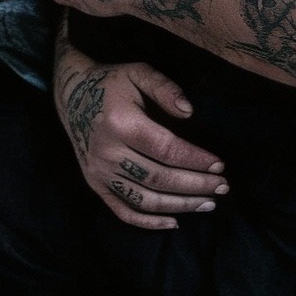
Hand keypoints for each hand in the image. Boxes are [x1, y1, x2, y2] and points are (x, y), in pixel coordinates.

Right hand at [53, 43, 227, 231]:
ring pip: (145, 199)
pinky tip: (174, 223)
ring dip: (180, 205)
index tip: (220, 165)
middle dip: (196, 185)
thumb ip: (164, 87)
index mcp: (121, 124)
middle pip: (160, 178)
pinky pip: (122, 210)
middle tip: (223, 187)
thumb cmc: (112, 83)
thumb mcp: (138, 72)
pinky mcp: (95, 184)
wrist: (72, 95)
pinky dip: (148, 222)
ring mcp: (99, 173)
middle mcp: (108, 153)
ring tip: (208, 204)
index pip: (166, 150)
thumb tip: (189, 112)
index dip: (196, 160)